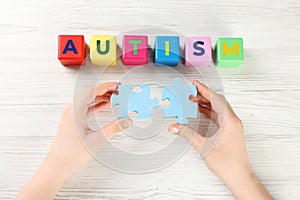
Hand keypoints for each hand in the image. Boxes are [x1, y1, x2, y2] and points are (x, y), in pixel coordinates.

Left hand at [49, 82, 132, 172]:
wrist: (58, 165)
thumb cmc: (70, 154)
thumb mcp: (96, 140)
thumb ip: (113, 128)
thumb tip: (126, 121)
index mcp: (75, 111)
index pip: (91, 91)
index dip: (105, 86)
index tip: (116, 85)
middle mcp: (71, 110)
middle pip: (89, 93)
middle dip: (105, 90)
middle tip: (118, 90)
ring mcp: (71, 115)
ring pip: (87, 99)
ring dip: (101, 97)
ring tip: (114, 97)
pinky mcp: (73, 120)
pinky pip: (86, 107)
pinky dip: (96, 104)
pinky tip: (104, 105)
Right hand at [168, 80, 272, 199]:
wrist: (239, 176)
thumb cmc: (228, 164)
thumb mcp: (204, 147)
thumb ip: (188, 135)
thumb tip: (175, 126)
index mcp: (230, 121)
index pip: (216, 99)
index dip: (204, 90)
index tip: (195, 84)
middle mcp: (233, 121)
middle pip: (218, 101)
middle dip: (204, 95)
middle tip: (191, 92)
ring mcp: (232, 125)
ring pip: (219, 107)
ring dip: (206, 102)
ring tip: (193, 100)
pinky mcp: (230, 130)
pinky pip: (219, 115)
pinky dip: (209, 110)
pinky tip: (200, 111)